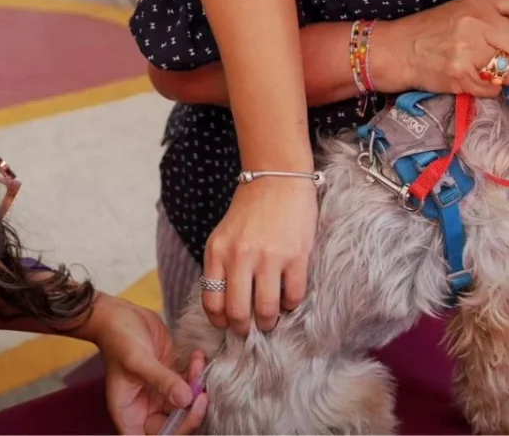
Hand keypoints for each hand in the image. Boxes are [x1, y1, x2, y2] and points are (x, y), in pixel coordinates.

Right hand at [84, 296, 204, 433]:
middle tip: (201, 392)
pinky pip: (190, 384)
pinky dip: (197, 373)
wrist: (119, 314)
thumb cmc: (117, 338)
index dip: (176, 430)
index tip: (189, 410)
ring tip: (197, 364)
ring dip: (197, 387)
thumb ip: (161, 381)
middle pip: (176, 423)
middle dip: (192, 409)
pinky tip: (198, 357)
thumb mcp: (138, 361)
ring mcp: (160, 393)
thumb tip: (185, 399)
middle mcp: (146, 408)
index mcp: (130, 414)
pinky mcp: (171, 377)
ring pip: (187, 403)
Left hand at [202, 176, 319, 334]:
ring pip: (266, 310)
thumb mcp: (223, 237)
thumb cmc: (250, 212)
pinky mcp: (296, 256)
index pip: (212, 302)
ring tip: (270, 319)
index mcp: (217, 252)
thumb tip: (226, 308)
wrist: (277, 181)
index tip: (227, 324)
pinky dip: (291, 305)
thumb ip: (221, 267)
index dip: (220, 321)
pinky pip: (294, 296)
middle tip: (250, 329)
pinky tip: (289, 298)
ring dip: (268, 321)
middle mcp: (240, 257)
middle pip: (238, 313)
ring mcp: (269, 257)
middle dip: (244, 329)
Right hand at [372, 0, 508, 97]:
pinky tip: (474, 78)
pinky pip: (494, 90)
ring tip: (488, 69)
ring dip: (506, 75)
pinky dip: (488, 88)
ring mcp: (470, 52)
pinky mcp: (462, 77)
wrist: (398, 50)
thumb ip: (500, 11)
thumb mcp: (467, 7)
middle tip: (507, 57)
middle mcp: (478, 24)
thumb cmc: (436, 29)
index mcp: (481, 3)